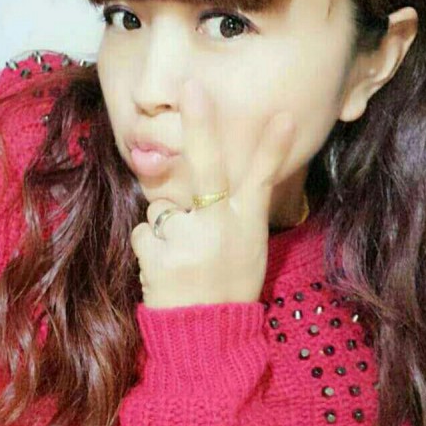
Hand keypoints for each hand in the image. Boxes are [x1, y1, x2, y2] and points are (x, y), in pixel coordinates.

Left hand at [131, 78, 296, 308]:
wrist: (205, 338)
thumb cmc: (227, 291)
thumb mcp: (246, 253)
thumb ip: (229, 217)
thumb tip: (203, 189)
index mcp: (245, 226)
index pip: (261, 180)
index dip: (272, 148)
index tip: (282, 116)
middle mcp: (219, 226)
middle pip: (209, 168)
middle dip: (202, 124)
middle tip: (192, 88)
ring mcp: (187, 238)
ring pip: (161, 208)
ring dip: (164, 228)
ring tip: (179, 260)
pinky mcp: (158, 252)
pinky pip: (143, 233)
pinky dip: (149, 248)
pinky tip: (164, 271)